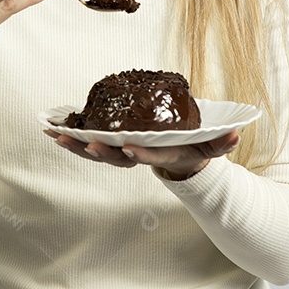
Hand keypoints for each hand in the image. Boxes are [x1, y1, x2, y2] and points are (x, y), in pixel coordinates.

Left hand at [43, 128, 239, 179]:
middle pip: (116, 157)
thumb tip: (236, 135)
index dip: (138, 152)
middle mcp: (138, 155)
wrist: (178, 158)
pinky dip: (71, 137)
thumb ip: (221, 142)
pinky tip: (52, 130)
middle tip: (85, 144)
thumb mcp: (210, 146)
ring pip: (97, 151)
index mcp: (161, 153)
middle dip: (99, 151)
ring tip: (56, 136)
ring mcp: (122, 152)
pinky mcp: (111, 145)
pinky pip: (88, 142)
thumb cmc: (192, 147)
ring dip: (77, 145)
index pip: (149, 155)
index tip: (127, 146)